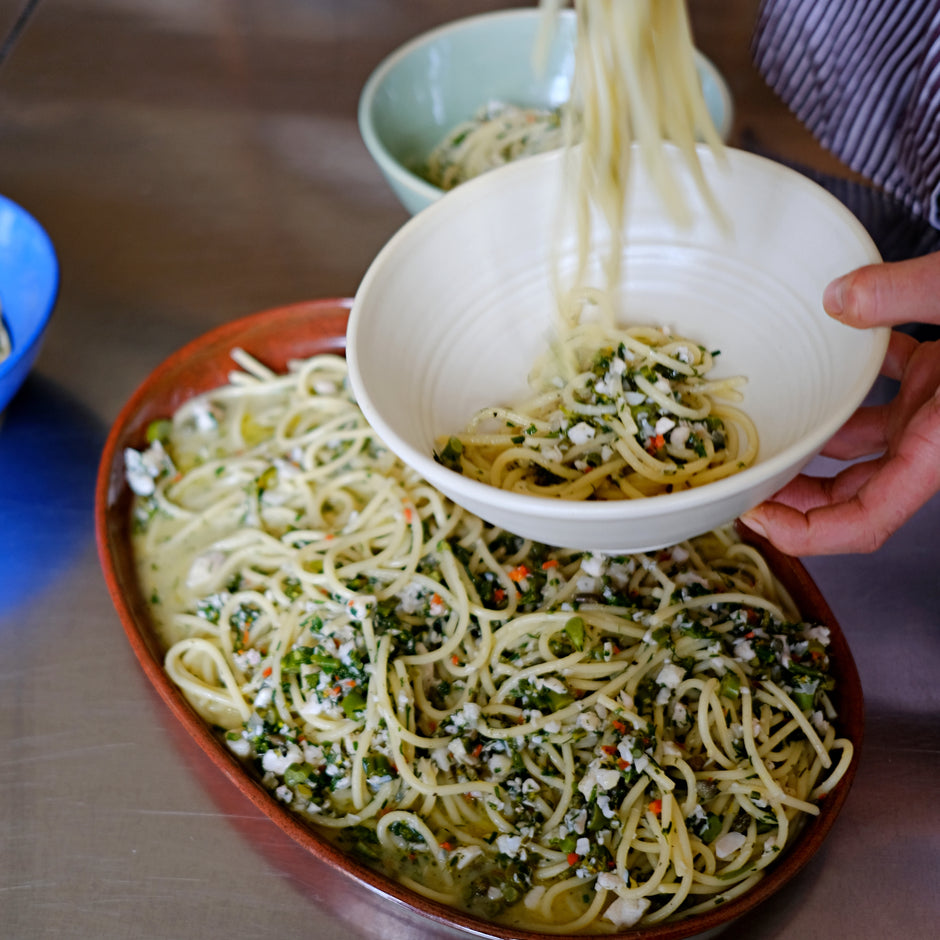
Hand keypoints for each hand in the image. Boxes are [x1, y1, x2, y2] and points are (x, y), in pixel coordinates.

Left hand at [741, 251, 939, 554]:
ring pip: (862, 446)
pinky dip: (852, 381)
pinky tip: (824, 350)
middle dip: (794, 495)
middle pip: (852, 494)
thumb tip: (838, 297)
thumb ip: (906, 296)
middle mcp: (938, 439)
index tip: (754, 518)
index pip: (867, 523)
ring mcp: (939, 410)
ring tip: (762, 425)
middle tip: (742, 475)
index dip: (807, 536)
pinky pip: (886, 391)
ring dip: (813, 441)